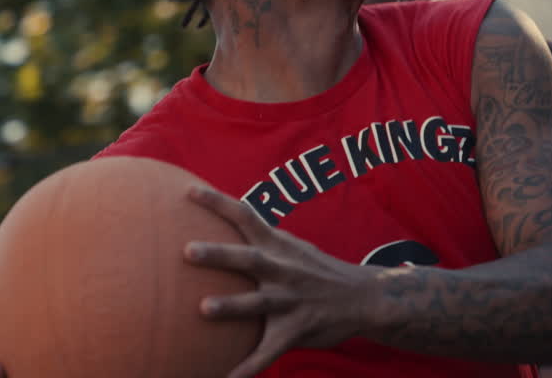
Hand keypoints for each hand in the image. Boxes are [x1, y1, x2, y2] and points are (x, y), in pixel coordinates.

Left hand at [184, 185, 376, 377]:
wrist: (363, 297)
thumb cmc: (316, 270)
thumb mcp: (291, 247)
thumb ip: (261, 240)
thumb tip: (223, 225)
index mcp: (279, 246)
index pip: (247, 215)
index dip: (219, 202)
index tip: (189, 191)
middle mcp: (283, 270)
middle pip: (249, 258)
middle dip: (219, 254)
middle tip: (187, 250)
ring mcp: (291, 301)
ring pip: (258, 303)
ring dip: (232, 305)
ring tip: (204, 308)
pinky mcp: (297, 330)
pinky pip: (269, 351)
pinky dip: (248, 368)